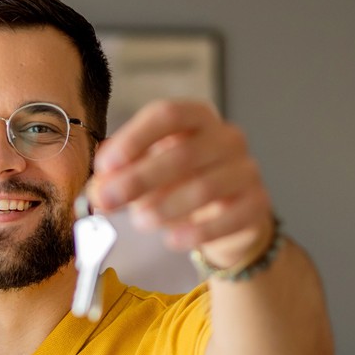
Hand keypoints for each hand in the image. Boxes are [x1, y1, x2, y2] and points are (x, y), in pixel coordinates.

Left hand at [88, 99, 274, 271]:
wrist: (228, 219)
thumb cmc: (183, 186)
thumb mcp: (146, 175)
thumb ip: (119, 177)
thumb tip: (98, 188)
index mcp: (197, 119)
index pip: (167, 115)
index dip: (134, 138)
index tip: (106, 165)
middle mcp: (227, 138)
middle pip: (183, 153)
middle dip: (139, 179)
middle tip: (109, 200)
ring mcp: (246, 170)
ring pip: (205, 187)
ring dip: (165, 207)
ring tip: (141, 221)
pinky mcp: (257, 204)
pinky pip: (228, 218)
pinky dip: (196, 232)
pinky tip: (173, 239)